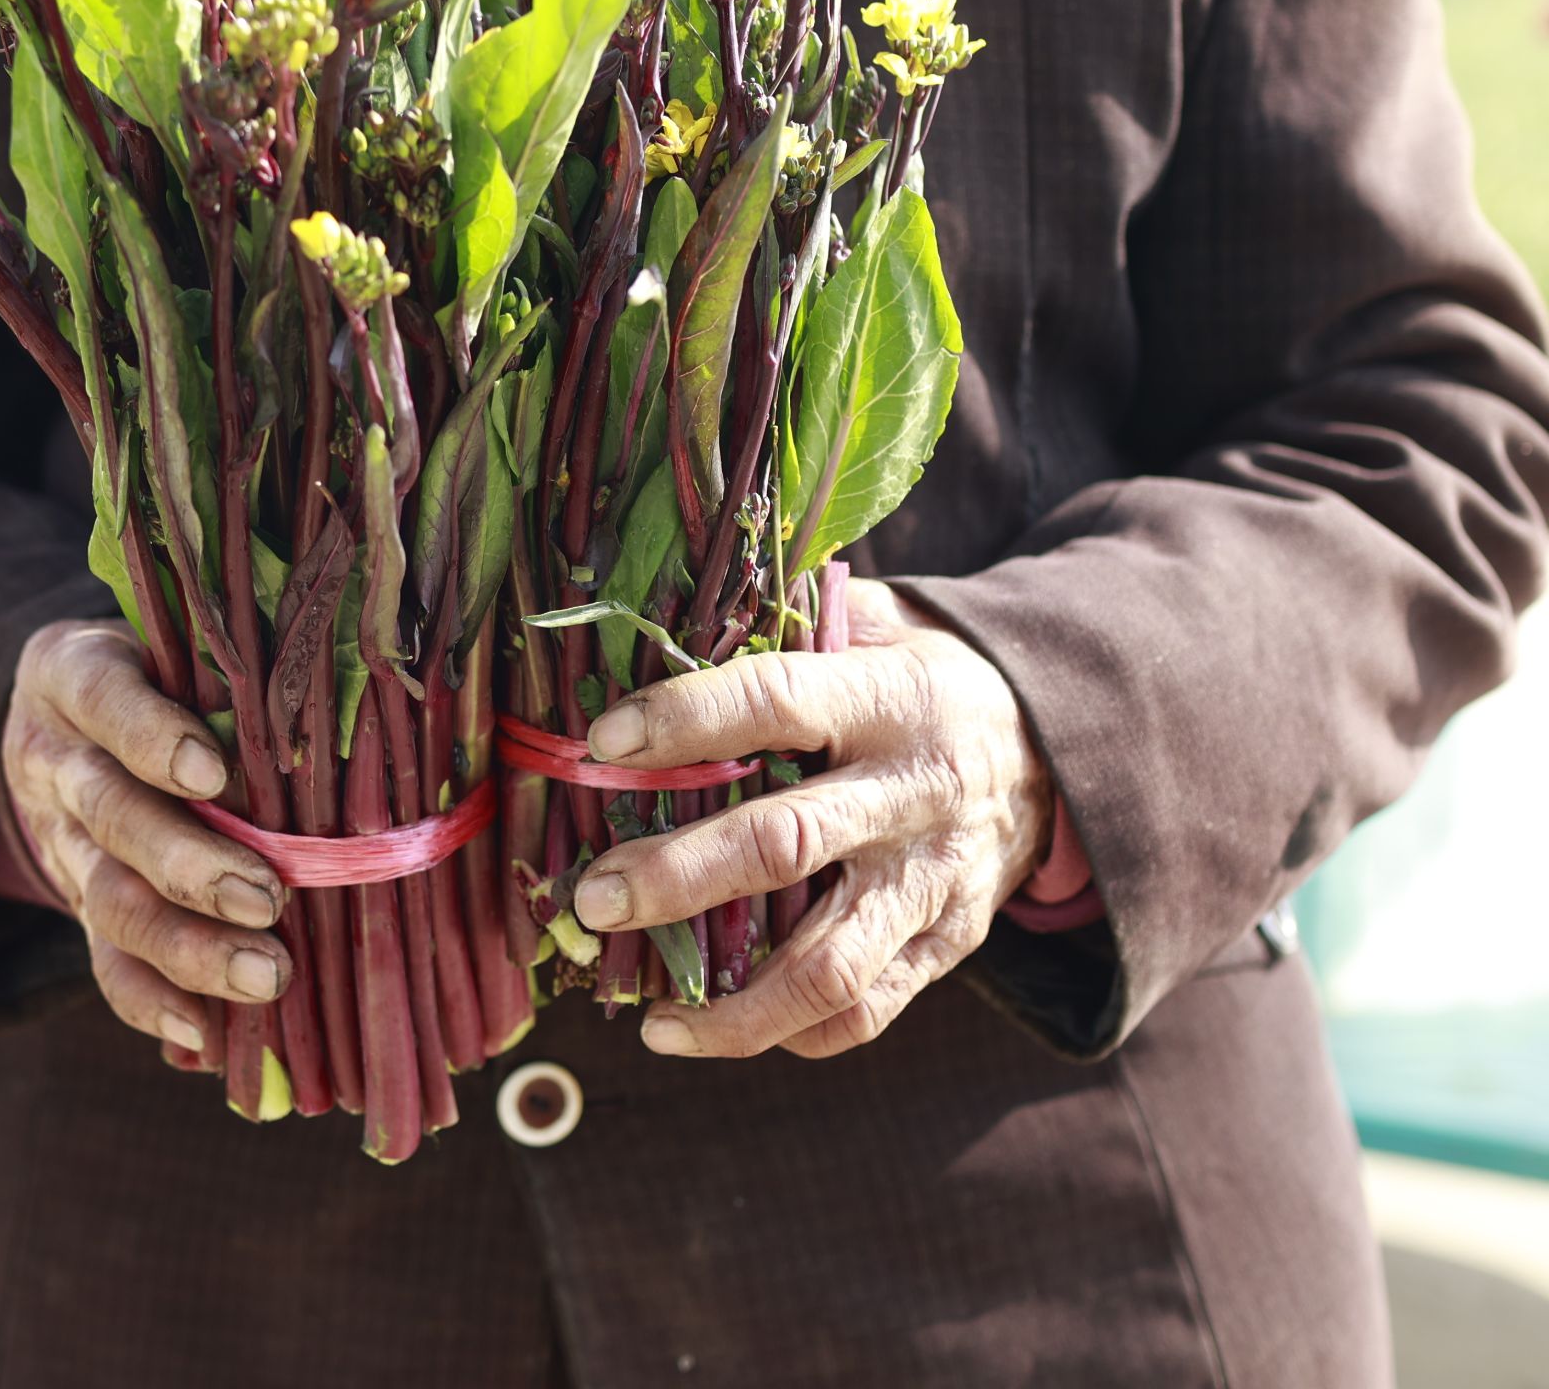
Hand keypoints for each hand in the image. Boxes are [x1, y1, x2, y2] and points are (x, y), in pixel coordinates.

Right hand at [1, 619, 291, 1062]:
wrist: (59, 720)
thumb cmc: (159, 667)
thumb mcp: (171, 641)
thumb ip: (230, 664)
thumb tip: (348, 688)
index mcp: (74, 677)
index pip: (105, 700)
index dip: (151, 738)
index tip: (212, 772)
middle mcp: (57, 761)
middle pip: (112, 816)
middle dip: (189, 865)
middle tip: (267, 898)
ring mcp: (62, 841)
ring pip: (110, 901)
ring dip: (187, 947)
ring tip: (264, 975)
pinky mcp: (78, 905)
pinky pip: (103, 961)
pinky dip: (150, 1001)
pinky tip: (203, 1033)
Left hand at [570, 584, 1050, 1059]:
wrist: (1055, 750)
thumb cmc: (924, 681)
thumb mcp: (881, 628)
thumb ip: (793, 623)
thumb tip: (674, 616)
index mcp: (888, 699)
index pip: (778, 702)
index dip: (687, 720)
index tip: (604, 743)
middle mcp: (912, 793)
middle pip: (787, 846)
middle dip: (679, 878)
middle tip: (594, 899)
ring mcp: (932, 880)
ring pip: (830, 967)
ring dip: (732, 1005)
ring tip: (651, 1019)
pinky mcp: (948, 944)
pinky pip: (866, 1011)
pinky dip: (788, 1033)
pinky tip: (717, 1028)